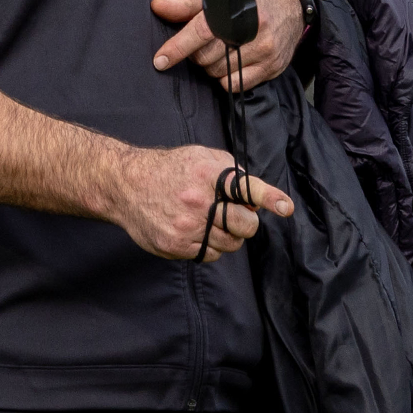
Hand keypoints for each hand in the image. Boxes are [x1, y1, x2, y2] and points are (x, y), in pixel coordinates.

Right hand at [108, 141, 292, 261]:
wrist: (127, 185)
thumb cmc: (170, 169)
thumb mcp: (202, 157)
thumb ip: (232, 174)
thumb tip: (255, 198)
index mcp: (208, 174)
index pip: (246, 187)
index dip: (269, 197)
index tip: (286, 207)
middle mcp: (198, 201)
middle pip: (245, 224)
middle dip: (247, 221)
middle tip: (235, 214)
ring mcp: (186, 226)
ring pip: (231, 244)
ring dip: (229, 235)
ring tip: (210, 220)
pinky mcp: (175, 246)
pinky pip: (210, 255)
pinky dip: (211, 245)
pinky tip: (196, 230)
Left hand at [151, 0, 304, 91]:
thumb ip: (186, 1)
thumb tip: (158, 6)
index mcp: (237, 6)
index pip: (201, 32)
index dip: (178, 47)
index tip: (160, 60)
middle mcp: (255, 29)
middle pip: (207, 57)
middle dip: (196, 53)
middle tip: (201, 42)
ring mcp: (266, 50)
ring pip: (220, 73)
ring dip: (211, 65)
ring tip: (220, 48)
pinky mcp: (273, 66)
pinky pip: (236, 84)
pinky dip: (227, 77)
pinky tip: (232, 60)